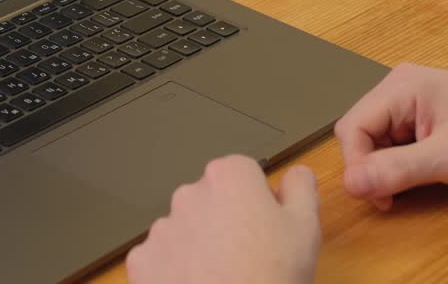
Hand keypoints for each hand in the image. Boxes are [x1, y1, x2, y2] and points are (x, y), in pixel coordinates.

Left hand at [126, 156, 320, 283]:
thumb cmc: (271, 277)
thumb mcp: (305, 229)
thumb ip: (300, 189)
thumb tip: (293, 174)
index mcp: (229, 176)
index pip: (245, 175)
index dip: (258, 204)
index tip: (267, 232)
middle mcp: (189, 193)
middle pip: (212, 201)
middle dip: (226, 221)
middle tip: (247, 258)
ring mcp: (161, 228)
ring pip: (186, 230)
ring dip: (200, 246)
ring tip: (223, 277)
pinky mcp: (142, 261)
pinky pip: (162, 259)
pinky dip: (176, 271)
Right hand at [335, 63, 447, 210]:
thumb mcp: (447, 159)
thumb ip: (396, 170)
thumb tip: (350, 183)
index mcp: (401, 87)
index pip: (352, 128)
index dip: (357, 166)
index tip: (378, 196)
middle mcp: (400, 85)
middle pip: (361, 131)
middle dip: (372, 166)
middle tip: (394, 196)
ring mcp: (411, 96)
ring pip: (376, 137)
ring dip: (388, 164)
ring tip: (418, 180)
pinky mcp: (422, 110)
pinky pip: (394, 137)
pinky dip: (401, 159)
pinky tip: (425, 169)